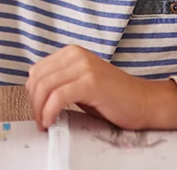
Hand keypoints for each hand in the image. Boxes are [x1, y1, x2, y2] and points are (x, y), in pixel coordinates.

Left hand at [25, 45, 176, 131]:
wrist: (144, 102)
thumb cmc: (113, 97)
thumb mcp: (80, 83)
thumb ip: (60, 81)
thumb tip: (34, 90)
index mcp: (71, 52)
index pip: (37, 70)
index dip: (32, 92)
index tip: (36, 109)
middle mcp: (76, 55)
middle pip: (38, 78)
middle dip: (33, 103)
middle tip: (39, 120)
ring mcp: (83, 66)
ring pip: (45, 87)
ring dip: (39, 109)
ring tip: (44, 123)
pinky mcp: (90, 81)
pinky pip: (58, 97)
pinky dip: (49, 111)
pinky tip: (50, 121)